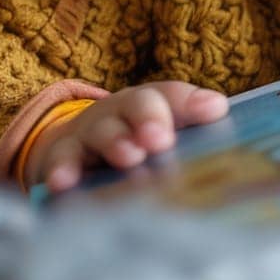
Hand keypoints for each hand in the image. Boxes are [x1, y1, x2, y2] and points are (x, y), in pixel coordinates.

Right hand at [25, 81, 228, 193]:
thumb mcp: (161, 133)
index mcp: (151, 104)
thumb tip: (218, 108)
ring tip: (130, 158)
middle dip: (151, 119)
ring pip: (102, 132)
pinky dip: (62, 170)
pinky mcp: (61, 157)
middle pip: (136, 105)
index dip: (191, 102)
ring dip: (116, 142)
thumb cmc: (132, 143)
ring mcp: (89, 133)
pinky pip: (61, 161)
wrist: (73, 148)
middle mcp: (121, 112)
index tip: (213, 111)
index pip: (172, 95)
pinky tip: (64, 183)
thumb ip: (193, 127)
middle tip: (163, 140)